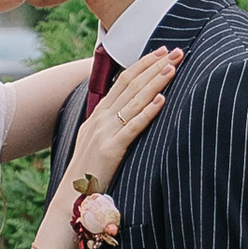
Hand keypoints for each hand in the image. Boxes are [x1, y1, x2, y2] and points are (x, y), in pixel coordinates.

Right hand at [65, 43, 179, 195]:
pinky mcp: (111, 149)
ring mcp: (105, 132)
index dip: (143, 64)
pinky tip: (162, 101)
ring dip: (155, 82)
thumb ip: (109, 123)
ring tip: (172, 68)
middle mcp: (101, 118)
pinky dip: (148, 112)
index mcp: (98, 114)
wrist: (72, 196)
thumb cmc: (89, 171)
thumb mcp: (95, 139)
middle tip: (175, 51)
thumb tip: (127, 111)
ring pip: (134, 100)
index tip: (160, 52)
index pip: (123, 80)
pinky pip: (133, 126)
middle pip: (131, 84)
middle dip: (154, 66)